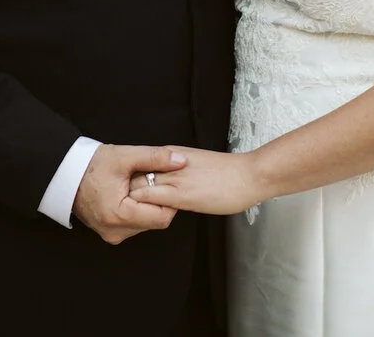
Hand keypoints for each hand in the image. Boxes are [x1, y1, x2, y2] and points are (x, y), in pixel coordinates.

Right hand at [73, 144, 186, 244]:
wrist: (66, 174)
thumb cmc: (92, 165)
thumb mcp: (125, 156)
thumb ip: (156, 158)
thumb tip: (181, 161)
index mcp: (119, 215)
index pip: (162, 217)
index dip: (169, 199)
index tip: (166, 181)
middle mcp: (115, 231)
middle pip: (154, 221)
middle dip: (158, 200)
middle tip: (151, 179)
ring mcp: (112, 234)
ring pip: (146, 223)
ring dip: (147, 205)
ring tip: (138, 184)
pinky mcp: (110, 232)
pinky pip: (134, 224)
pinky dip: (137, 209)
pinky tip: (130, 192)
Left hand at [129, 145, 260, 216]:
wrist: (248, 174)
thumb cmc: (227, 172)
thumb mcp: (195, 164)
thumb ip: (178, 171)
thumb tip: (166, 182)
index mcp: (172, 154)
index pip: (139, 165)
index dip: (132, 181)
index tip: (130, 194)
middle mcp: (168, 163)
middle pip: (133, 175)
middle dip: (126, 192)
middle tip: (125, 209)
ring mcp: (174, 179)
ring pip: (138, 187)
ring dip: (132, 202)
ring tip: (134, 217)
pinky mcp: (181, 195)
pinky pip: (151, 200)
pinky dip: (144, 209)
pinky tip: (148, 219)